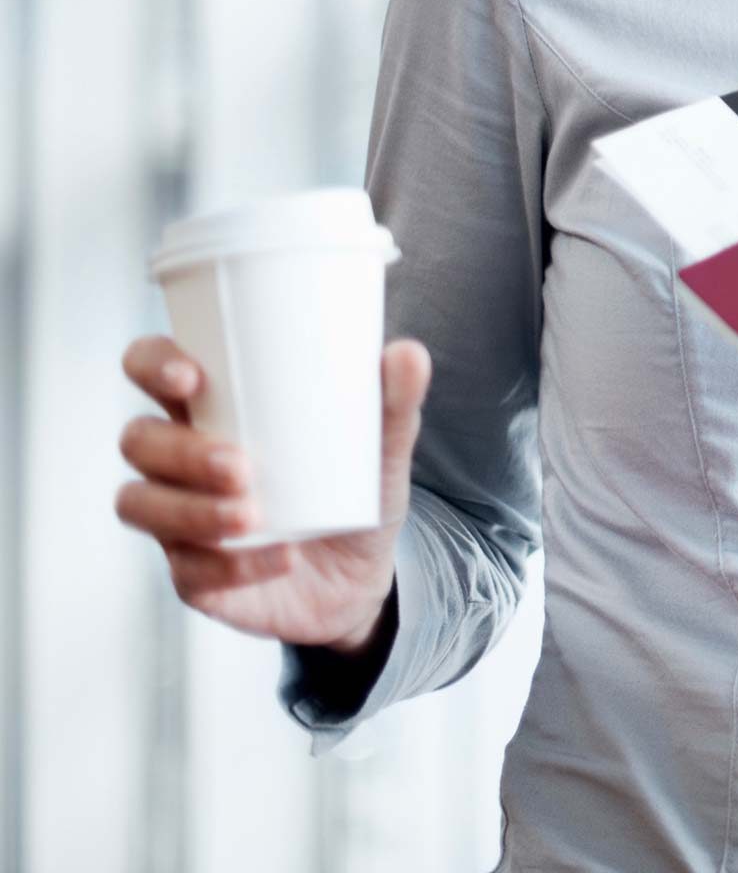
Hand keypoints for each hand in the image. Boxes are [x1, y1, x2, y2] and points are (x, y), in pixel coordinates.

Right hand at [115, 333, 432, 653]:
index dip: (152, 364)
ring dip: (191, 510)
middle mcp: (181, 460)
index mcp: (215, 409)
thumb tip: (408, 354)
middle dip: (180, 451)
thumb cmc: (353, 490)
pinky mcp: (192, 574)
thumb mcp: (381, 447)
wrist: (364, 574)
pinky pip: (185, 570)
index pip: (152, 369)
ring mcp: (178, 517)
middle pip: (138, 440)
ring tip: (253, 516)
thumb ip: (394, 403)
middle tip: (241, 466)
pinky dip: (231, 564)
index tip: (189, 376)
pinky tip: (278, 557)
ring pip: (141, 504)